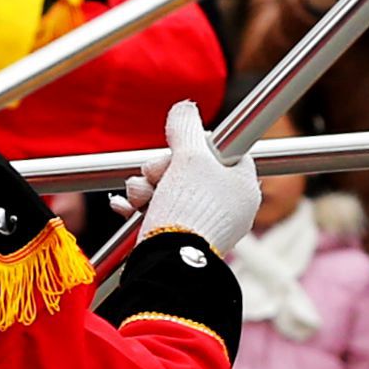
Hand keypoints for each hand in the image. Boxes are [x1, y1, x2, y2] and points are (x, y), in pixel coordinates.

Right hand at [143, 97, 256, 254]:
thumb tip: (185, 107)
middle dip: (162, 167)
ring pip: (170, 188)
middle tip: (155, 173)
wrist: (168, 261)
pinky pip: (158, 211)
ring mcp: (202, 224)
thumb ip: (186, 126)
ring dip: (145, 186)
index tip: (183, 147)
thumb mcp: (189, 155)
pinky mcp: (178, 238)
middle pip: (191, 169)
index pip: (224, 150)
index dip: (197, 144)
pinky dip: (139, 206)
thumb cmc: (188, 208)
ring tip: (140, 194)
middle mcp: (227, 207)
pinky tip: (125, 205)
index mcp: (243, 187)